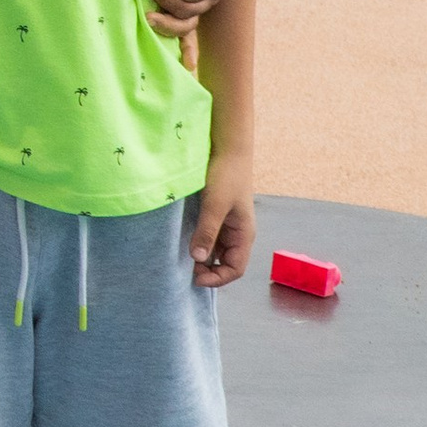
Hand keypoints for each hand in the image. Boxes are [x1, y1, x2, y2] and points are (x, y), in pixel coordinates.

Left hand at [190, 153, 256, 286]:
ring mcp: (227, 224)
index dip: (217, 278)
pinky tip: (184, 240)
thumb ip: (207, 232)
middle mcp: (237, 233)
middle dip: (208, 270)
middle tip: (185, 268)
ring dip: (201, 257)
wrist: (228, 148)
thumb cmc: (226, 175)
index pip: (235, 269)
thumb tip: (196, 259)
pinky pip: (209, 237)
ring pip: (216, 251)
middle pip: (225, 263)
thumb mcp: (215, 205)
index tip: (195, 277)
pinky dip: (198, 243)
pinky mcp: (217, 214)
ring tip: (182, 257)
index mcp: (244, 235)